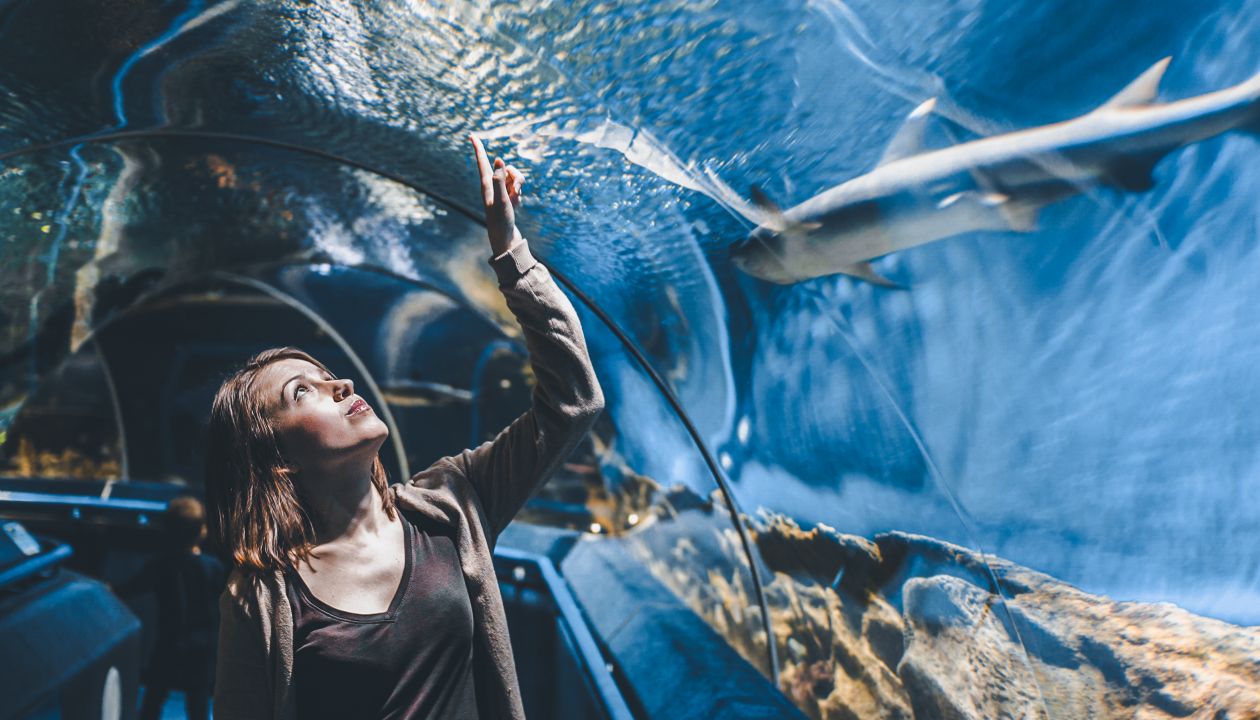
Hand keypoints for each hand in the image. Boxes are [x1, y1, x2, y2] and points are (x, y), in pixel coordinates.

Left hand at [470, 134, 525, 257]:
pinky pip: (517, 187)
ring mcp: (501, 191)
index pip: (482, 162)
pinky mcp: (508, 197)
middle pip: (507, 168)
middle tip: (515, 192)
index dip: (478, 148)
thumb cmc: (501, 221)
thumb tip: (498, 159)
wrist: (505, 239)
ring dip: (519, 187)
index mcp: (486, 185)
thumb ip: (500, 179)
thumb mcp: (502, 200)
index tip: (472, 135)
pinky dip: (520, 195)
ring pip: (515, 177)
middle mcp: (492, 185)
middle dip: (516, 175)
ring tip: (515, 200)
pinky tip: (515, 205)